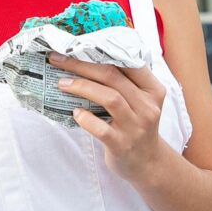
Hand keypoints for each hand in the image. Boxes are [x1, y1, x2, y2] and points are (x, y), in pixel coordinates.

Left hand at [47, 51, 166, 183]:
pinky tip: (75, 113)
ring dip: (82, 87)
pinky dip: (85, 119)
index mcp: (153, 90)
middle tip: (58, 60)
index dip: (100, 52)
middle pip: (114, 77)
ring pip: (110, 98)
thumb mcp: (140, 101)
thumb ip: (124, 82)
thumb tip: (86, 58)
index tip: (76, 46)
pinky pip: (101, 129)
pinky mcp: (122, 145)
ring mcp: (136, 127)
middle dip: (82, 65)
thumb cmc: (136, 125)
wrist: (147, 163)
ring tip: (62, 83)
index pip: (128, 62)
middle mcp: (147, 106)